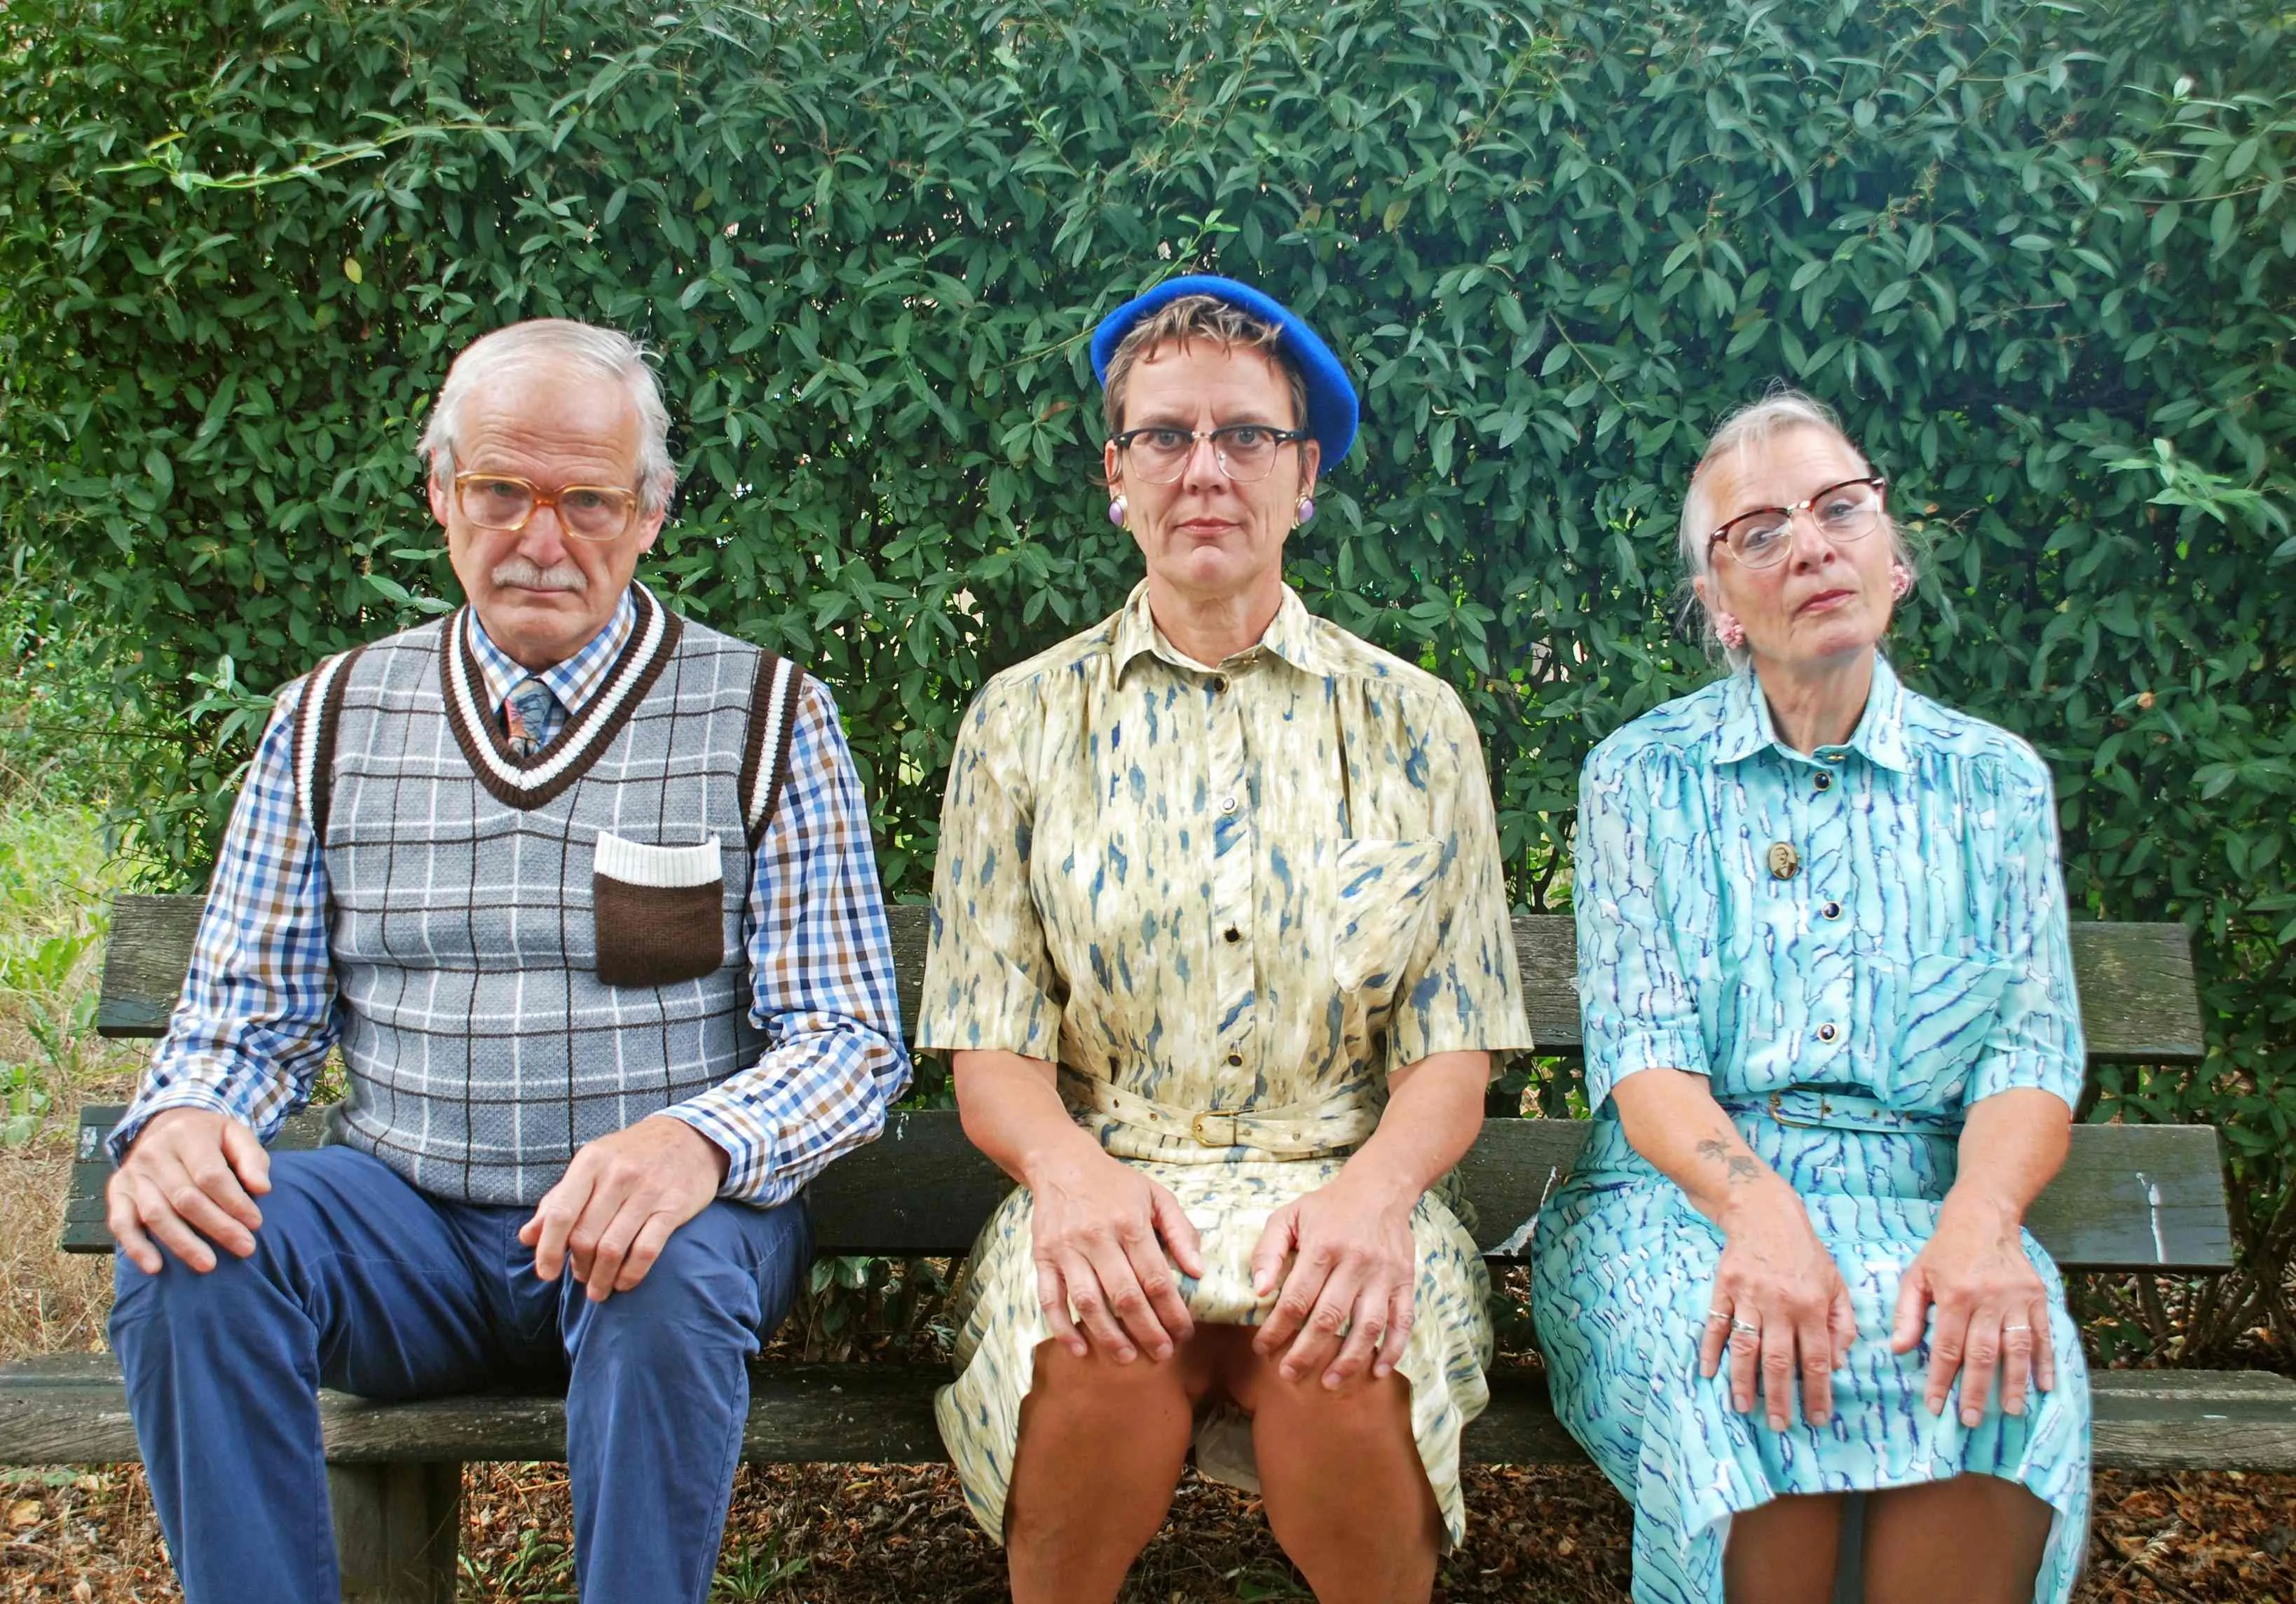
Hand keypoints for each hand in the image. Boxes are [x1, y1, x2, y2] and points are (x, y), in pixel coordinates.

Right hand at [106, 1107, 271, 1274]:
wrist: (166, 1125)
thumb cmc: (210, 1138)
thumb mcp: (236, 1135)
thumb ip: (252, 1159)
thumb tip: (262, 1188)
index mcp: (186, 1134)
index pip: (210, 1175)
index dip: (234, 1202)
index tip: (256, 1223)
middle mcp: (153, 1153)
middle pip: (185, 1198)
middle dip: (218, 1227)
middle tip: (245, 1248)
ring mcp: (132, 1173)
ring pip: (156, 1214)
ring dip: (183, 1243)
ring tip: (209, 1265)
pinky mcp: (117, 1191)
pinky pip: (121, 1223)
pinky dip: (136, 1247)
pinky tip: (155, 1267)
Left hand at [518, 1116, 728, 1301]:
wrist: (691, 1138)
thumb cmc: (631, 1156)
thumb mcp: (592, 1166)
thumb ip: (558, 1200)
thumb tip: (527, 1238)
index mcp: (591, 1161)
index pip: (560, 1213)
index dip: (548, 1250)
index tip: (546, 1274)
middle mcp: (618, 1174)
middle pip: (586, 1237)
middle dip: (579, 1267)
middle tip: (581, 1277)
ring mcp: (648, 1190)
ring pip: (613, 1249)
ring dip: (601, 1278)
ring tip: (598, 1289)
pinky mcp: (674, 1206)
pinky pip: (646, 1250)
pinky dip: (631, 1275)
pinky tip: (624, 1282)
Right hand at [1027, 1145, 1204, 1362]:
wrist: (1061, 1163)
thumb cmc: (1115, 1183)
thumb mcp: (1156, 1195)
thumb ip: (1181, 1231)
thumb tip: (1199, 1271)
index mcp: (1130, 1223)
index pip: (1156, 1279)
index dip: (1173, 1312)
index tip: (1185, 1333)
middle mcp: (1097, 1237)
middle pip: (1125, 1296)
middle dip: (1147, 1331)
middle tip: (1162, 1354)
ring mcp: (1066, 1249)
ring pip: (1087, 1302)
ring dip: (1108, 1336)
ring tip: (1128, 1357)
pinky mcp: (1042, 1257)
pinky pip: (1049, 1299)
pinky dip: (1062, 1328)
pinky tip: (1080, 1349)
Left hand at [1249, 1166, 1417, 1388]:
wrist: (1380, 1188)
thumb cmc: (1327, 1207)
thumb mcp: (1288, 1216)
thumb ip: (1268, 1250)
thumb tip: (1259, 1290)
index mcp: (1323, 1246)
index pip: (1296, 1298)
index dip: (1277, 1328)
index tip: (1262, 1348)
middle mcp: (1355, 1263)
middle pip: (1329, 1318)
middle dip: (1306, 1352)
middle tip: (1288, 1374)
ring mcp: (1383, 1274)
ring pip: (1367, 1325)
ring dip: (1349, 1359)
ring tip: (1329, 1382)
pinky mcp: (1405, 1281)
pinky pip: (1402, 1321)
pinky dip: (1392, 1349)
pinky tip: (1377, 1370)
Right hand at [1699, 1178, 1858, 1429]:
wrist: (1763, 1212)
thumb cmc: (1804, 1252)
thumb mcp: (1836, 1283)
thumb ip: (1842, 1323)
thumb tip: (1839, 1363)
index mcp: (1811, 1306)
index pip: (1817, 1359)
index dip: (1818, 1392)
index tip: (1818, 1419)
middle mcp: (1780, 1305)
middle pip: (1779, 1361)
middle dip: (1780, 1398)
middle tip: (1780, 1425)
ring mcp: (1748, 1297)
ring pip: (1745, 1348)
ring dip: (1744, 1382)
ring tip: (1744, 1408)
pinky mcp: (1723, 1288)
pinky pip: (1715, 1324)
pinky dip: (1710, 1349)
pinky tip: (1708, 1372)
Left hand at [1891, 1193, 2054, 1425]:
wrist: (1983, 1219)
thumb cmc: (1944, 1251)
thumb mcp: (1916, 1276)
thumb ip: (1908, 1313)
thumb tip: (1899, 1350)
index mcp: (1954, 1296)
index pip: (1946, 1348)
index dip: (1941, 1380)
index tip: (1936, 1406)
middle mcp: (1987, 1299)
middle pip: (1982, 1354)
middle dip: (1977, 1391)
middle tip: (1972, 1420)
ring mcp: (2016, 1299)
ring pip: (2016, 1348)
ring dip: (2015, 1383)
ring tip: (2013, 1411)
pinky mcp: (2037, 1297)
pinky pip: (2043, 1334)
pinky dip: (2045, 1361)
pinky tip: (2044, 1386)